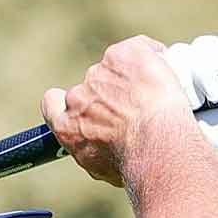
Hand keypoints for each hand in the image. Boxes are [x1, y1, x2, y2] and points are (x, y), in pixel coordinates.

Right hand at [41, 35, 199, 187]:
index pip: (53, 102)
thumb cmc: (133, 163)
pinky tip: (164, 75)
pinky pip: (140, 49)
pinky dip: (152, 58)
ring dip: (134, 78)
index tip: (84, 106)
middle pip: (93, 86)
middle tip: (138, 109)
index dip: (67, 101)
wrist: (156, 143)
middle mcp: (79, 96)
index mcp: (66, 125)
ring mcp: (101, 72)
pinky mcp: (125, 53)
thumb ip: (93, 148)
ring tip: (157, 98)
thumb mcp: (102, 168)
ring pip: (119, 69)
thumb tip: (101, 149)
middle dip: (113, 94)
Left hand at [167, 31, 217, 181]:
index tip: (177, 103)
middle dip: (185, 73)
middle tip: (197, 100)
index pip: (171, 67)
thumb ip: (166, 105)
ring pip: (201, 46)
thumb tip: (141, 90)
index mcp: (197, 90)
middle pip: (183, 53)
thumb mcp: (189, 125)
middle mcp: (215, 74)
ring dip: (204, 69)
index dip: (170, 77)